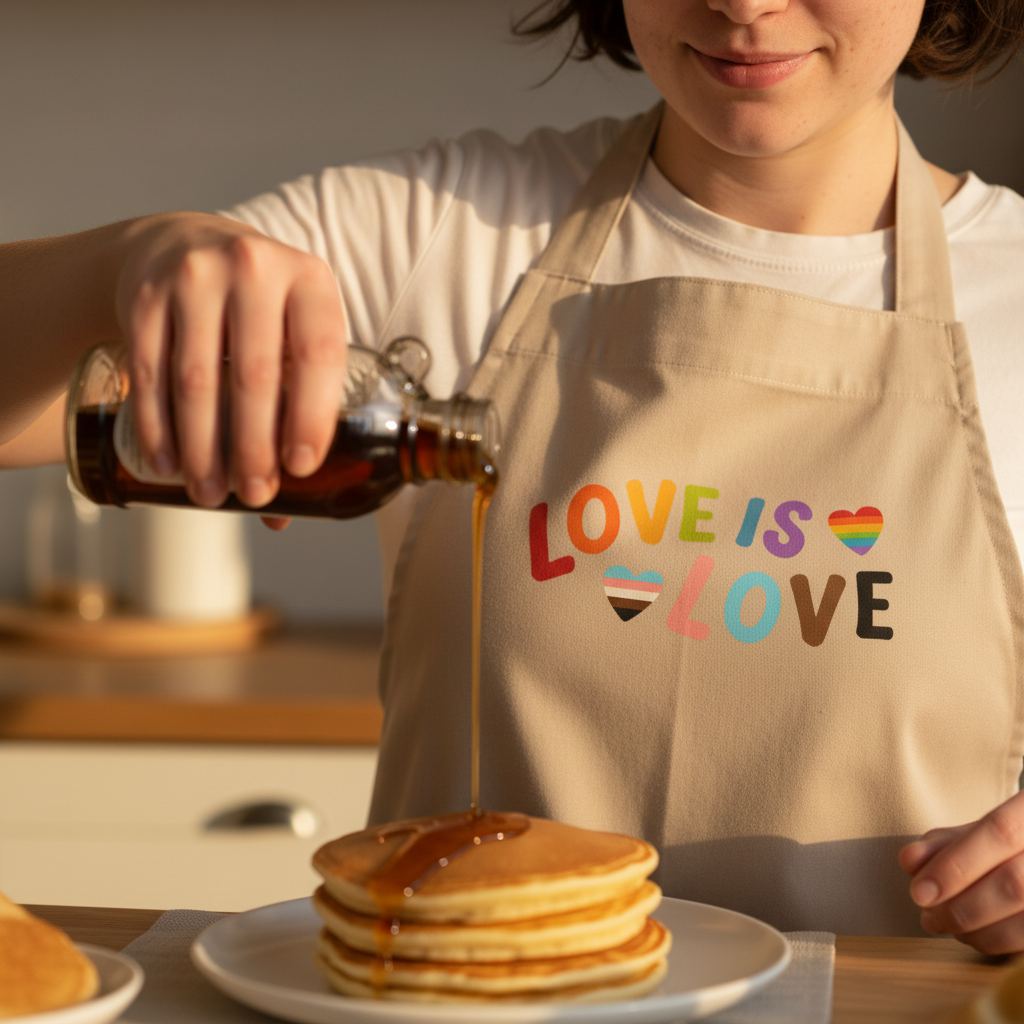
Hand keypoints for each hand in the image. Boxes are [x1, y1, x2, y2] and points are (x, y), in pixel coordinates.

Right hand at [115, 212, 346, 509]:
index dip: (312, 416)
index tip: (300, 468)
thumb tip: (287, 511)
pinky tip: (166, 462)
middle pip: (255, 375)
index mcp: (309, 280)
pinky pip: (149, 373)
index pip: (319, 355)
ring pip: (196, 380)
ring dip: (202, 447)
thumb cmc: (258, 308)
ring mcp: (195, 277)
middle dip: (252, 448)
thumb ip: (297, 402)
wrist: (182, 245)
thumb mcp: (292, 330)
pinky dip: (158, 426)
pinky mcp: (144, 295)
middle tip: (253, 494)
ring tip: (210, 492)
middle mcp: (254, 268)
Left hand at [899, 790, 1023, 953]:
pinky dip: (993, 942)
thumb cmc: (1002, 843)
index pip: (1000, 831)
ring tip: (943, 923)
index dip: (956, 864)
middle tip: (927, 915)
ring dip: (975, 930)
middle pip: (1014, 883)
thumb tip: (910, 861)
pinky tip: (969, 934)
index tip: (919, 891)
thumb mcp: (975, 831)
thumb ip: (943, 842)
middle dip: (961, 906)